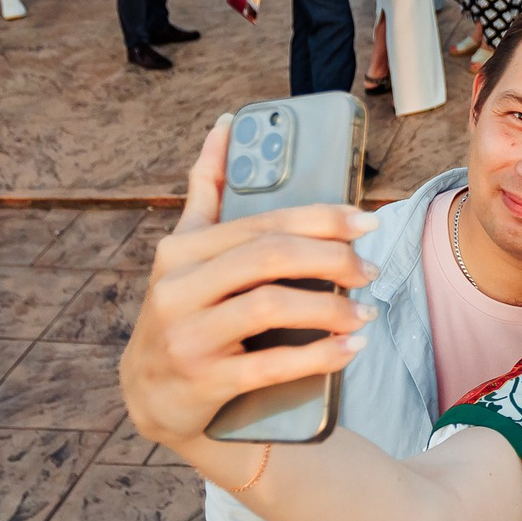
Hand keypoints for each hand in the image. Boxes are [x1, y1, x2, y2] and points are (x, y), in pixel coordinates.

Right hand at [120, 117, 378, 448]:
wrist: (151, 396)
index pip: (262, 222)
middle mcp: (177, 288)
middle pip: (269, 257)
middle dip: (332, 258)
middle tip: (371, 270)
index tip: (367, 221)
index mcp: (180, 250)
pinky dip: (318, 357)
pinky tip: (350, 349)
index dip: (321, 218)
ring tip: (367, 312)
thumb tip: (224, 124)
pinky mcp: (203, 380)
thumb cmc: (184, 313)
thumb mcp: (184, 252)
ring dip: (330, 308)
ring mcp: (188, 336)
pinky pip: (270, 366)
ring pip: (269, 307)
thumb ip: (207, 191)